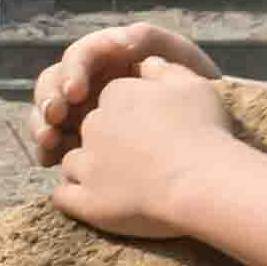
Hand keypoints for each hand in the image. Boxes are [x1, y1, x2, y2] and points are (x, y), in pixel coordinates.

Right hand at [25, 15, 220, 165]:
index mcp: (107, 58)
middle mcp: (88, 82)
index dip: (72, 72)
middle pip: (53, 83)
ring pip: (46, 113)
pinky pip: (54, 143)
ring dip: (41, 124)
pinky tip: (49, 160)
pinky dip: (47, 150)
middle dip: (49, 99)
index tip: (76, 93)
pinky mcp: (80, 141)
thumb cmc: (194, 90)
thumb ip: (151, 41)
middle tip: (56, 117)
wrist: (205, 134)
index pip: (79, 58)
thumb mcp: (180, 59)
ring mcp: (81, 112)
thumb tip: (120, 40)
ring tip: (49, 142)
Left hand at [52, 55, 243, 240]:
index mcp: (116, 94)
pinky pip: (63, 196)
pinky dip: (73, 198)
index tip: (149, 131)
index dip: (128, 116)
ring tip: (119, 184)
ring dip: (87, 170)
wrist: (203, 182)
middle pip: (89, 129)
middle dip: (105, 141)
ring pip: (72, 162)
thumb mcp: (193, 85)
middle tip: (139, 160)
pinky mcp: (85, 200)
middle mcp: (94, 124)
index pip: (110, 100)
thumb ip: (164, 70)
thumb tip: (146, 63)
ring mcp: (86, 164)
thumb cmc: (203, 132)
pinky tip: (93, 202)